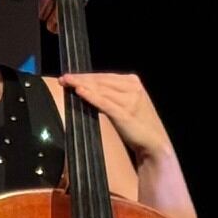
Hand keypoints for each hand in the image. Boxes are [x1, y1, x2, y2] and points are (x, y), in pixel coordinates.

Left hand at [57, 72, 171, 161]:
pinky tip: (80, 92)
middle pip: (100, 80)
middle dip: (80, 78)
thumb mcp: (127, 102)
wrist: (154, 142)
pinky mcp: (125, 114)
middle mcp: (132, 88)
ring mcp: (130, 100)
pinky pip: (104, 103)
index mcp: (133, 82)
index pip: (104, 76)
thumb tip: (88, 88)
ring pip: (101, 90)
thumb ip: (112, 93)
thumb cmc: (137, 123)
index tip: (69, 76)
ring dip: (82, 85)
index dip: (85, 75)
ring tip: (67, 83)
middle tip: (63, 78)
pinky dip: (91, 96)